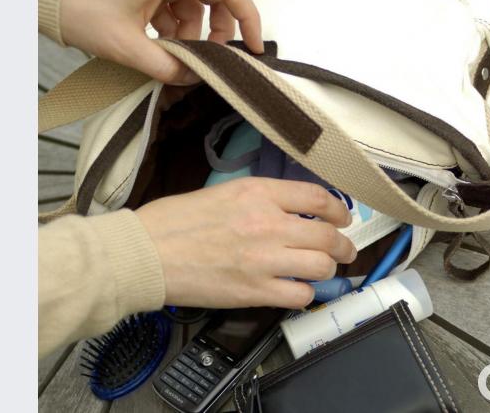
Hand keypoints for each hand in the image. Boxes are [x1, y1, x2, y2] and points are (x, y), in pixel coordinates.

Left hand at [60, 0, 263, 83]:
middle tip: (209, 59)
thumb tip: (193, 79)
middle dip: (217, 31)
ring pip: (194, 5)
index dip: (248, 18)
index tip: (253, 46)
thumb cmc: (79, 6)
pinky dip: (173, 28)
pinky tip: (158, 45)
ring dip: (191, 33)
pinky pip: (175, 6)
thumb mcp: (125, 45)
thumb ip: (165, 67)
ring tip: (171, 55)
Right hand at [135, 178, 357, 308]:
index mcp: (257, 193)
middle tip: (344, 251)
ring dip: (327, 270)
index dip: (338, 210)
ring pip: (322, 266)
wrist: (145, 253)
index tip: (342, 218)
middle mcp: (267, 223)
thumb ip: (258, 200)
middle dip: (343, 246)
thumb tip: (287, 211)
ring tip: (322, 271)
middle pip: (328, 235)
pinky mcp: (254, 291)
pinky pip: (300, 295)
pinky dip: (304, 293)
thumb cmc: (172, 222)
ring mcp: (263, 259)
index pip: (317, 197)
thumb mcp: (220, 193)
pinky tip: (295, 289)